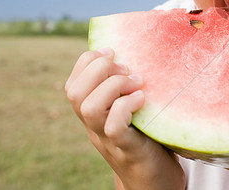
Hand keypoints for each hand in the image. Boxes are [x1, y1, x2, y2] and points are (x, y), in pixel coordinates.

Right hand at [65, 49, 184, 189]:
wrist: (155, 182)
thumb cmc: (150, 141)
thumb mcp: (134, 111)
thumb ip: (128, 90)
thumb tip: (136, 55)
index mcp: (94, 115)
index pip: (73, 84)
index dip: (88, 61)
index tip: (113, 51)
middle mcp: (95, 127)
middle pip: (74, 93)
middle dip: (98, 69)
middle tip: (126, 68)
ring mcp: (108, 139)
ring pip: (88, 108)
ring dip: (113, 86)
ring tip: (137, 82)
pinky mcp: (127, 149)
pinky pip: (112, 126)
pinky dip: (125, 106)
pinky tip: (142, 99)